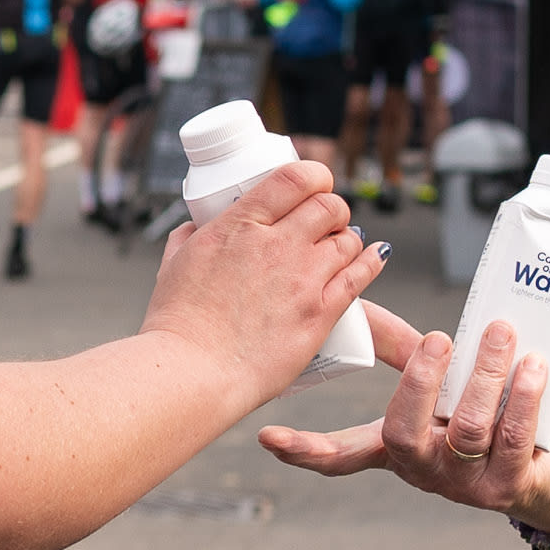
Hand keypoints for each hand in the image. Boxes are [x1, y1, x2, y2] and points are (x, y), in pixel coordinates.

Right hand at [141, 160, 378, 404]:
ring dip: (347, 238)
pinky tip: (376, 256)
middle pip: (327, 205)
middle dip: (331, 209)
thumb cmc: (178, 325)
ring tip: (339, 247)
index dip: (314, 176)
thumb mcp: (173, 264)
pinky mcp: (319, 314)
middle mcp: (276, 245)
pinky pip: (360, 277)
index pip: (294, 178)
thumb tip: (194, 225)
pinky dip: (372, 261)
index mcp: (240, 225)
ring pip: (348, 239)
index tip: (314, 185)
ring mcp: (301, 279)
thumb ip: (188, 237)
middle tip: (325, 222)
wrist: (192, 373)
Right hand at [259, 311, 549, 532]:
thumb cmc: (478, 418)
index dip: (304, 449)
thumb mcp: (435, 387)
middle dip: (419, 383)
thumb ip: (401, 348)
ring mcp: (463, 483)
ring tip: (501, 333)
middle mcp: (423, 469)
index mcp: (395, 447)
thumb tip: (355, 300)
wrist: (539, 474)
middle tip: (438, 339)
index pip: (340, 455)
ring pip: (467, 431)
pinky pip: (513, 438)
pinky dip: (524, 397)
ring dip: (486, 376)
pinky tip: (533, 365)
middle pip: (403, 434)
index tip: (268, 437)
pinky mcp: (507, 486)